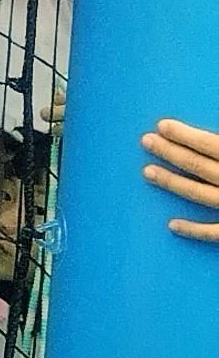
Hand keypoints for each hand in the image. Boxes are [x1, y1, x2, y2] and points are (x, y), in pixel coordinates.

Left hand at [145, 118, 218, 240]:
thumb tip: (213, 138)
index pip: (211, 145)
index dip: (185, 135)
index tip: (161, 126)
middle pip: (199, 166)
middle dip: (170, 152)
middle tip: (146, 141)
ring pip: (200, 194)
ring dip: (172, 182)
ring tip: (147, 171)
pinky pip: (214, 232)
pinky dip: (194, 229)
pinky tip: (171, 224)